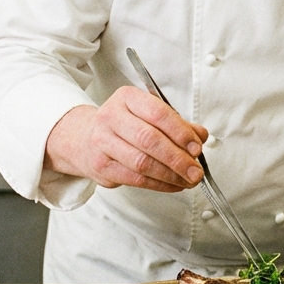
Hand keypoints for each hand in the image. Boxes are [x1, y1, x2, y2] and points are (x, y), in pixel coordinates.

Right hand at [44, 85, 207, 191]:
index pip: (157, 113)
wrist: (83, 138)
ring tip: (188, 180)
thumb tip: (200, 136)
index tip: (197, 146)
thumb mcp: (147, 114)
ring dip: (171, 175)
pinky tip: (173, 184)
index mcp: (126, 98)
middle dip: (178, 158)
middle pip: (149, 140)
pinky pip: (136, 179)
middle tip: (196, 170)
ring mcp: (102, 142)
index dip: (180, 132)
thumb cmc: (122, 125)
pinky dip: (159, 185)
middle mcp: (110, 117)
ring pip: (142, 163)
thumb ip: (176, 123)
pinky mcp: (101, 167)